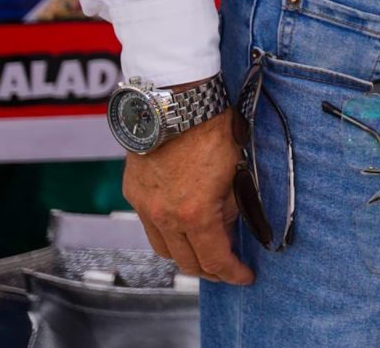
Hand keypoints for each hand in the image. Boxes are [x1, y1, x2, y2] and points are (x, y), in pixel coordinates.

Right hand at [123, 106, 254, 284]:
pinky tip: (182, 226)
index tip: (245, 276)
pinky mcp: (134, 193)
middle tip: (227, 269)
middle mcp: (165, 216)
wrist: (175, 103)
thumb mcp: (238, 169)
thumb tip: (230, 223)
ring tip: (205, 251)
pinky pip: (150, 226)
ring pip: (163, 248)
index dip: (232, 273)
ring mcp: (145, 206)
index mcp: (195, 213)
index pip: (215, 259)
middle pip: (186, 261)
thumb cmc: (210, 128)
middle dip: (210, 270)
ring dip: (185, 254)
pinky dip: (167, 233)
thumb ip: (234, 204)